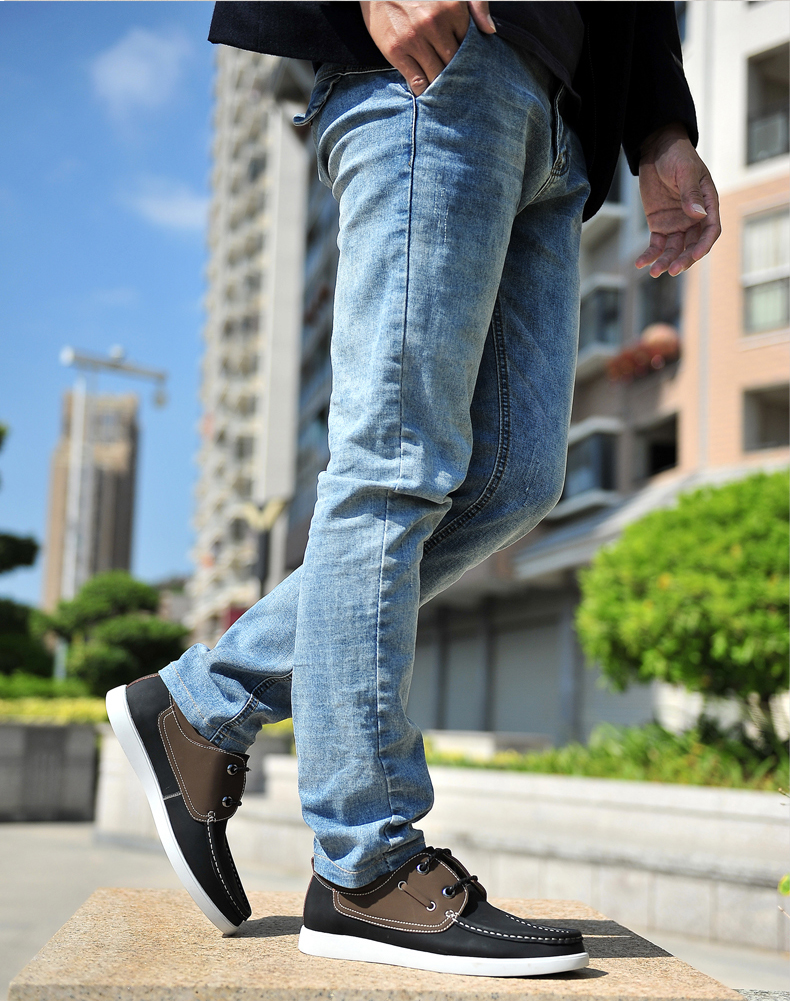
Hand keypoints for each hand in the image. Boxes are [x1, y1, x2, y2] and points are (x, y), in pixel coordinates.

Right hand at [359, 1, 495, 95]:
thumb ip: (476, 5)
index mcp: (452, 8)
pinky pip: (416, 81)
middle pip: (455, 63)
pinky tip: (428, 93)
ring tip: (447, 95)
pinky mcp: (396, 51)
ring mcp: (414, 39)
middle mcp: (434, 24)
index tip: (470, 68)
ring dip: (443, 87)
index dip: (471, 58)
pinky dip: (424, 91)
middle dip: (459, 76)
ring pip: (438, 75)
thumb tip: (490, 31)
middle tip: (462, 89)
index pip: (470, 45)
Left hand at [636, 123, 720, 276]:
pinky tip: (640, 264)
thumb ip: (690, 193)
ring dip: (666, 261)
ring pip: (674, 249)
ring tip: (654, 272)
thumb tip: (697, 214)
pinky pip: (657, 245)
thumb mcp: (685, 171)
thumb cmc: (676, 156)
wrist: (657, 149)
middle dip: (684, 259)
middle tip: (672, 271)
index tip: (694, 255)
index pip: (711, 230)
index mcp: (707, 204)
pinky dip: (650, 255)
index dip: (704, 245)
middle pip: (692, 245)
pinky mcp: (660, 225)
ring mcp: (677, 223)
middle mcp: (694, 218)